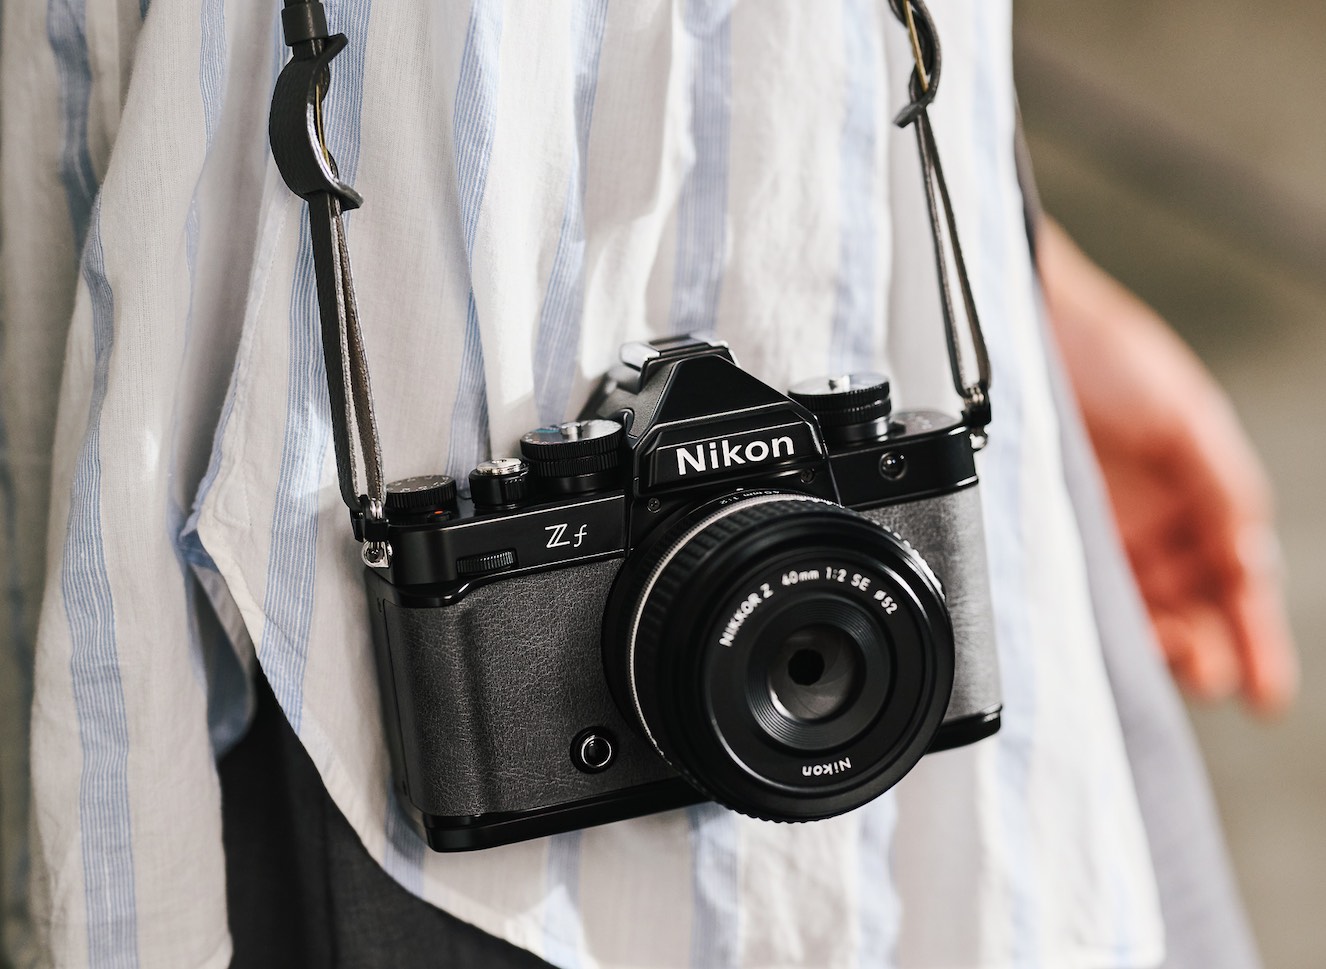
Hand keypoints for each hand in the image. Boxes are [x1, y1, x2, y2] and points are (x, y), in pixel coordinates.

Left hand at [1038, 219, 1297, 714]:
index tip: (1266, 691)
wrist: (1027, 326)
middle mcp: (1152, 524)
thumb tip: (1249, 561)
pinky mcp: (1047, 535)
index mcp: (1197, 497)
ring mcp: (1100, 534)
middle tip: (1206, 673)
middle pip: (1193, 611)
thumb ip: (1224, 488)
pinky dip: (1098, 625)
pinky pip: (1079, 594)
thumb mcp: (1186, 417)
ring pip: (1142, 613)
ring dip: (1161, 647)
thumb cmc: (1109, 355)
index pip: (1239, 582)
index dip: (1255, 636)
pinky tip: (1109, 645)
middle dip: (1207, 651)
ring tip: (1169, 662)